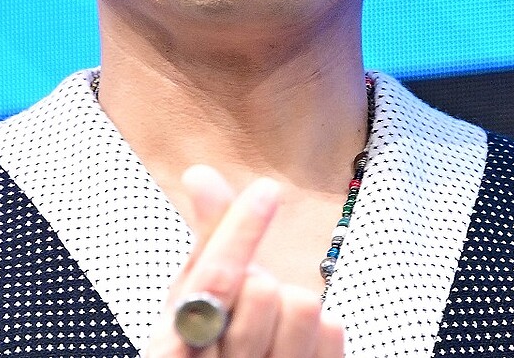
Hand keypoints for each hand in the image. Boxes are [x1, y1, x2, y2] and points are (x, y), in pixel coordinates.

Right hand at [146, 165, 344, 357]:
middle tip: (248, 301)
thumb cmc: (206, 339)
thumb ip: (208, 237)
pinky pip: (333, 329)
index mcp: (180, 341)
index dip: (241, 229)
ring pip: (302, 304)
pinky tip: (296, 340)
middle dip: (260, 280)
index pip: (214, 278)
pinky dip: (320, 325)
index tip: (265, 189)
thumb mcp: (193, 296)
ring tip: (273, 323)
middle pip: (262, 289)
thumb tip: (200, 173)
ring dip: (290, 301)